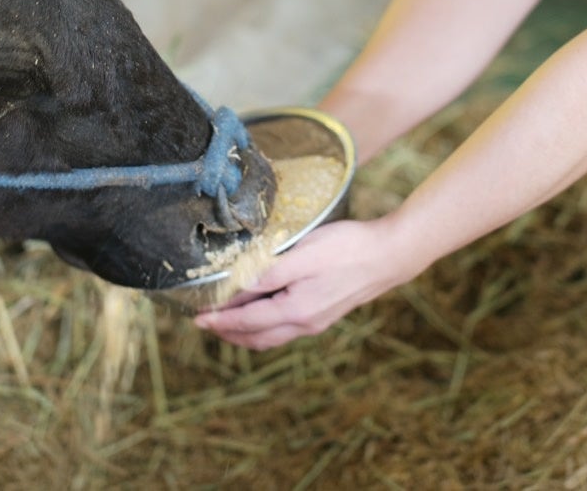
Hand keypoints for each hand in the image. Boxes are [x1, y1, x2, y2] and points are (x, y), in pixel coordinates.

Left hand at [193, 217, 411, 349]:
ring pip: (271, 337)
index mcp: (295, 311)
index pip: (246, 322)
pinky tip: (263, 312)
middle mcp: (304, 323)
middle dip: (229, 333)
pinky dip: (265, 327)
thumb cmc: (347, 249)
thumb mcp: (303, 255)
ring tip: (228, 321)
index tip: (197, 319)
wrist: (389, 255)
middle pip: (256, 338)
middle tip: (206, 322)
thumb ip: (268, 274)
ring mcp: (316, 322)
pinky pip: (285, 330)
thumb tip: (237, 288)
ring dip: (246, 332)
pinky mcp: (324, 314)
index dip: (219, 321)